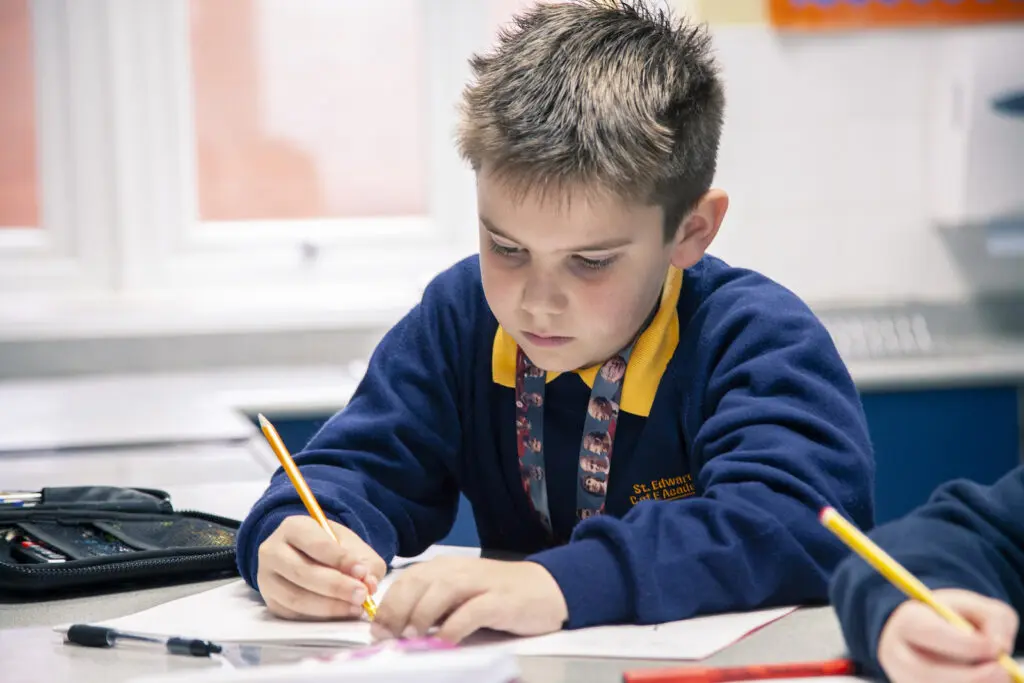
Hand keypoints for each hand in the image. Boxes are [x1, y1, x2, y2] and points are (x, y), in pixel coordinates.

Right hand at [256, 515, 386, 620]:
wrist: (310, 558)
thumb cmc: (333, 549)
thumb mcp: (351, 546)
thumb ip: (365, 562)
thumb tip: (369, 583)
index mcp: (293, 527)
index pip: (315, 543)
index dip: (340, 559)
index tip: (362, 572)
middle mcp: (273, 551)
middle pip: (302, 572)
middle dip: (336, 586)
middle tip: (362, 594)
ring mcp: (266, 579)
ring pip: (296, 598)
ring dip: (329, 606)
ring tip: (355, 607)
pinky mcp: (270, 602)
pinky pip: (293, 615)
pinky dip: (319, 618)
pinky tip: (340, 614)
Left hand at [370, 557, 567, 642]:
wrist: (545, 588)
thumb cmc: (497, 596)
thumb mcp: (460, 596)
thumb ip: (432, 606)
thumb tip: (397, 629)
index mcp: (445, 567)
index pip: (407, 581)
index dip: (388, 605)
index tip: (376, 630)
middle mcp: (459, 569)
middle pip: (418, 583)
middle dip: (397, 610)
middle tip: (387, 637)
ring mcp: (480, 583)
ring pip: (441, 592)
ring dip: (421, 616)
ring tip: (409, 639)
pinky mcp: (500, 600)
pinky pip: (472, 611)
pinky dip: (455, 627)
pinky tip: (445, 642)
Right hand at [878, 589, 1018, 682]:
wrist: (927, 639)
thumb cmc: (953, 621)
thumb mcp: (974, 607)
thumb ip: (993, 618)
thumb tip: (999, 647)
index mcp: (908, 621)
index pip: (932, 632)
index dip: (968, 644)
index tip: (996, 648)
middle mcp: (898, 655)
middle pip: (930, 674)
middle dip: (975, 676)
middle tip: (1003, 671)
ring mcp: (904, 681)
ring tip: (989, 671)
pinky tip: (977, 678)